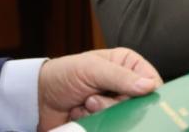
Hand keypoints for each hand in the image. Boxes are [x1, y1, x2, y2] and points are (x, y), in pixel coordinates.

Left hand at [37, 47, 162, 130]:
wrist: (36, 99)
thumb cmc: (64, 75)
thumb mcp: (92, 69)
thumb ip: (121, 77)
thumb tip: (149, 86)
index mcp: (127, 64)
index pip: (152, 80)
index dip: (147, 92)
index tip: (136, 99)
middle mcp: (125, 84)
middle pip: (138, 103)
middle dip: (115, 104)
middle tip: (94, 99)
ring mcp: (114, 104)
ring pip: (124, 117)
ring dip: (102, 112)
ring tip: (84, 103)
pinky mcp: (104, 120)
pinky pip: (110, 126)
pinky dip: (93, 122)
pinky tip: (80, 112)